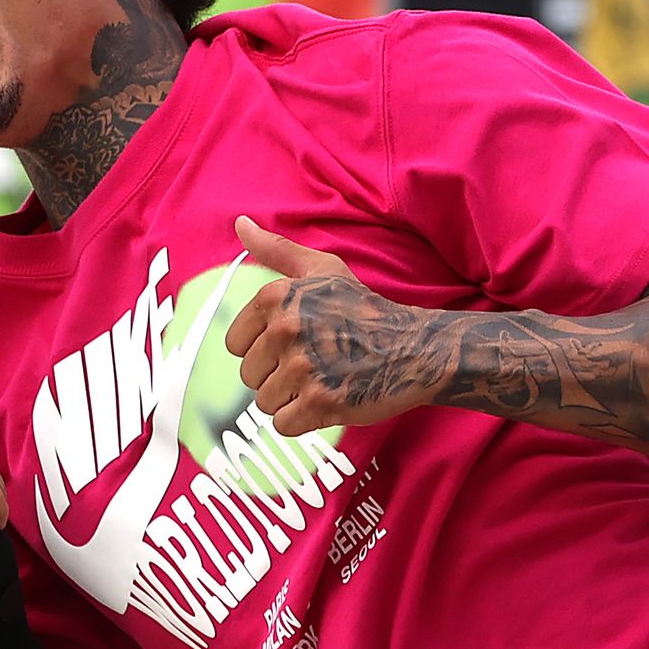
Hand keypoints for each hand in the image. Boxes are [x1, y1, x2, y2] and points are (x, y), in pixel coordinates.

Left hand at [223, 216, 450, 435]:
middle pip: (249, 376)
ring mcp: (302, 368)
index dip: (263, 349)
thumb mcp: (321, 269)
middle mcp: (285, 330)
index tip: (292, 344)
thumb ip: (276, 249)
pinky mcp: (320, 402)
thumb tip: (240, 223)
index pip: (235, 344)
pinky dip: (303, 420)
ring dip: (290, 399)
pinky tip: (326, 401)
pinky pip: (283, 425)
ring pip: (264, 402)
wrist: (412, 348)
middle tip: (313, 364)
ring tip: (321, 381)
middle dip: (277, 376)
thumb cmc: (363, 310)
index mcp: (276, 298)